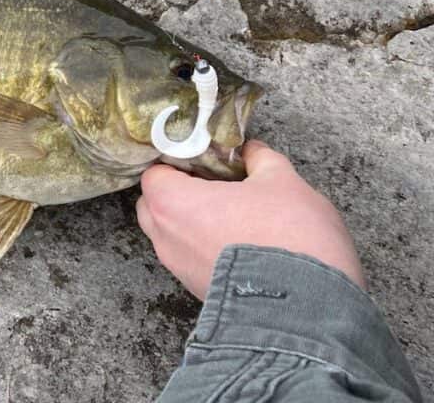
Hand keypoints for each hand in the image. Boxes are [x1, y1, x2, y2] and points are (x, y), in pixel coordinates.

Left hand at [136, 140, 364, 299]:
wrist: (308, 310)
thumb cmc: (289, 236)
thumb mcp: (283, 182)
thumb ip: (261, 160)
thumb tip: (252, 151)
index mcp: (172, 204)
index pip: (153, 174)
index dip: (175, 162)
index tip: (201, 158)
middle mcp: (166, 239)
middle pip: (154, 206)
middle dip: (178, 192)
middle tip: (214, 183)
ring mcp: (180, 270)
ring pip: (171, 235)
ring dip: (192, 222)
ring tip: (230, 212)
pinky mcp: (198, 292)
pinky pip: (190, 260)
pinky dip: (203, 248)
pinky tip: (237, 240)